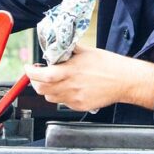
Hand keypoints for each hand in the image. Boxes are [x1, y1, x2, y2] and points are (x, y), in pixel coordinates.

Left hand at [24, 44, 153, 111]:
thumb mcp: (86, 51)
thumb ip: (68, 51)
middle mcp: (71, 87)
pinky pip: (63, 103)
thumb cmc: (109, 65)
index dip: (31, 73)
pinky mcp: (80, 106)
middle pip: (42, 90)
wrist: (125, 80)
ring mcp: (75, 99)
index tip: (28, 67)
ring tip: (53, 81)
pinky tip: (68, 87)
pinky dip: (60, 95)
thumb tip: (57, 47)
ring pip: (50, 98)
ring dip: (47, 89)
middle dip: (35, 82)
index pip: (42, 76)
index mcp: (71, 71)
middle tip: (37, 74)